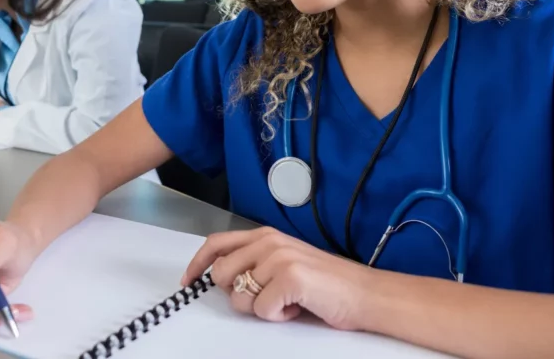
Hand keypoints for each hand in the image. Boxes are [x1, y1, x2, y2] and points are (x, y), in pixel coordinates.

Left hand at [182, 227, 370, 330]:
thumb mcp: (284, 263)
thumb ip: (254, 262)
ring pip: (239, 297)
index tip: (188, 281)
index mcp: (266, 235)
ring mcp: (279, 258)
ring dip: (261, 309)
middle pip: (222, 274)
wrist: (365, 294)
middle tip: (267, 297)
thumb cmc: (326, 284)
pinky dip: (278, 317)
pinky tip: (297, 308)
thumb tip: (220, 277)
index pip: (217, 244)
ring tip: (287, 301)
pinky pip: (262, 311)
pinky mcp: (290, 278)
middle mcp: (269, 242)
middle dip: (237, 295)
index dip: (197, 264)